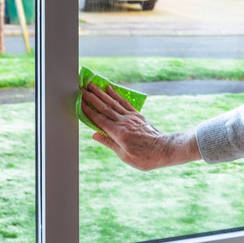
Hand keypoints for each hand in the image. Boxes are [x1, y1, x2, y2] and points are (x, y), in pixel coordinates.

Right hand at [80, 82, 200, 169]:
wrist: (165, 149)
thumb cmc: (145, 157)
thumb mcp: (125, 156)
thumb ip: (109, 143)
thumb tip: (94, 135)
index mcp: (118, 133)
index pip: (99, 119)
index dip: (88, 110)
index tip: (79, 101)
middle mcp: (124, 122)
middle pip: (104, 107)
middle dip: (92, 97)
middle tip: (81, 88)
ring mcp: (131, 117)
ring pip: (113, 103)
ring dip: (101, 93)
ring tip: (92, 85)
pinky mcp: (137, 116)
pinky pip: (124, 103)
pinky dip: (116, 95)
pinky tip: (110, 89)